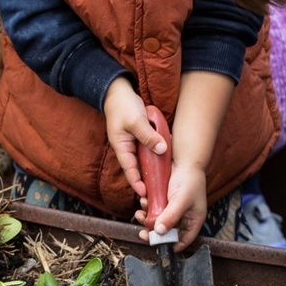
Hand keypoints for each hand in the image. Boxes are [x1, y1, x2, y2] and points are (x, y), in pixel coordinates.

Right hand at [104, 78, 162, 197]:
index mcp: (122, 148)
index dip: (137, 183)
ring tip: (165, 179)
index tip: (145, 193)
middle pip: (138, 168)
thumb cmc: (123, 106)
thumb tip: (162, 150)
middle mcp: (128, 148)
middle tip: (159, 191)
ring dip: (154, 167)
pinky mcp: (141, 137)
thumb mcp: (136, 121)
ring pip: (145, 159)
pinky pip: (149, 148)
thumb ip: (148, 136)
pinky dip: (156, 153)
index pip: (129, 170)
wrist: (118, 91)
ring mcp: (134, 143)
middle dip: (147, 180)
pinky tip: (167, 157)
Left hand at [137, 162, 208, 249]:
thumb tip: (159, 232)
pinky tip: (143, 201)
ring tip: (141, 214)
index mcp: (194, 221)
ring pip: (158, 222)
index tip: (157, 245)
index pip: (184, 240)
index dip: (171, 245)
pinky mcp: (164, 202)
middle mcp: (184, 218)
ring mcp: (173, 210)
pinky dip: (147, 208)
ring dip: (148, 219)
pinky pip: (154, 211)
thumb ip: (171, 216)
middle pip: (168, 233)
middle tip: (143, 233)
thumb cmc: (189, 180)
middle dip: (154, 233)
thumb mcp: (181, 200)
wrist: (184, 160)